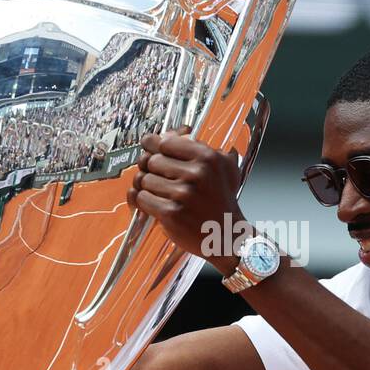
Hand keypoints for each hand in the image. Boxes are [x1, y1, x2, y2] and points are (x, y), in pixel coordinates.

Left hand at [128, 128, 247, 273]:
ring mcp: (182, 194)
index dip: (155, 147)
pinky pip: (142, 198)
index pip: (164, 142)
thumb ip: (198, 147)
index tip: (153, 152)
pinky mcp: (171, 213)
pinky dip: (143, 202)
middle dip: (151, 170)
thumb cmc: (222, 202)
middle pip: (151, 161)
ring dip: (147, 187)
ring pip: (144, 180)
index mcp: (207, 158)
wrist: (227, 236)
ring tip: (160, 194)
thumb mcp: (223, 167)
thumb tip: (170, 133)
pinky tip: (154, 204)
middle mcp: (196, 174)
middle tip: (160, 179)